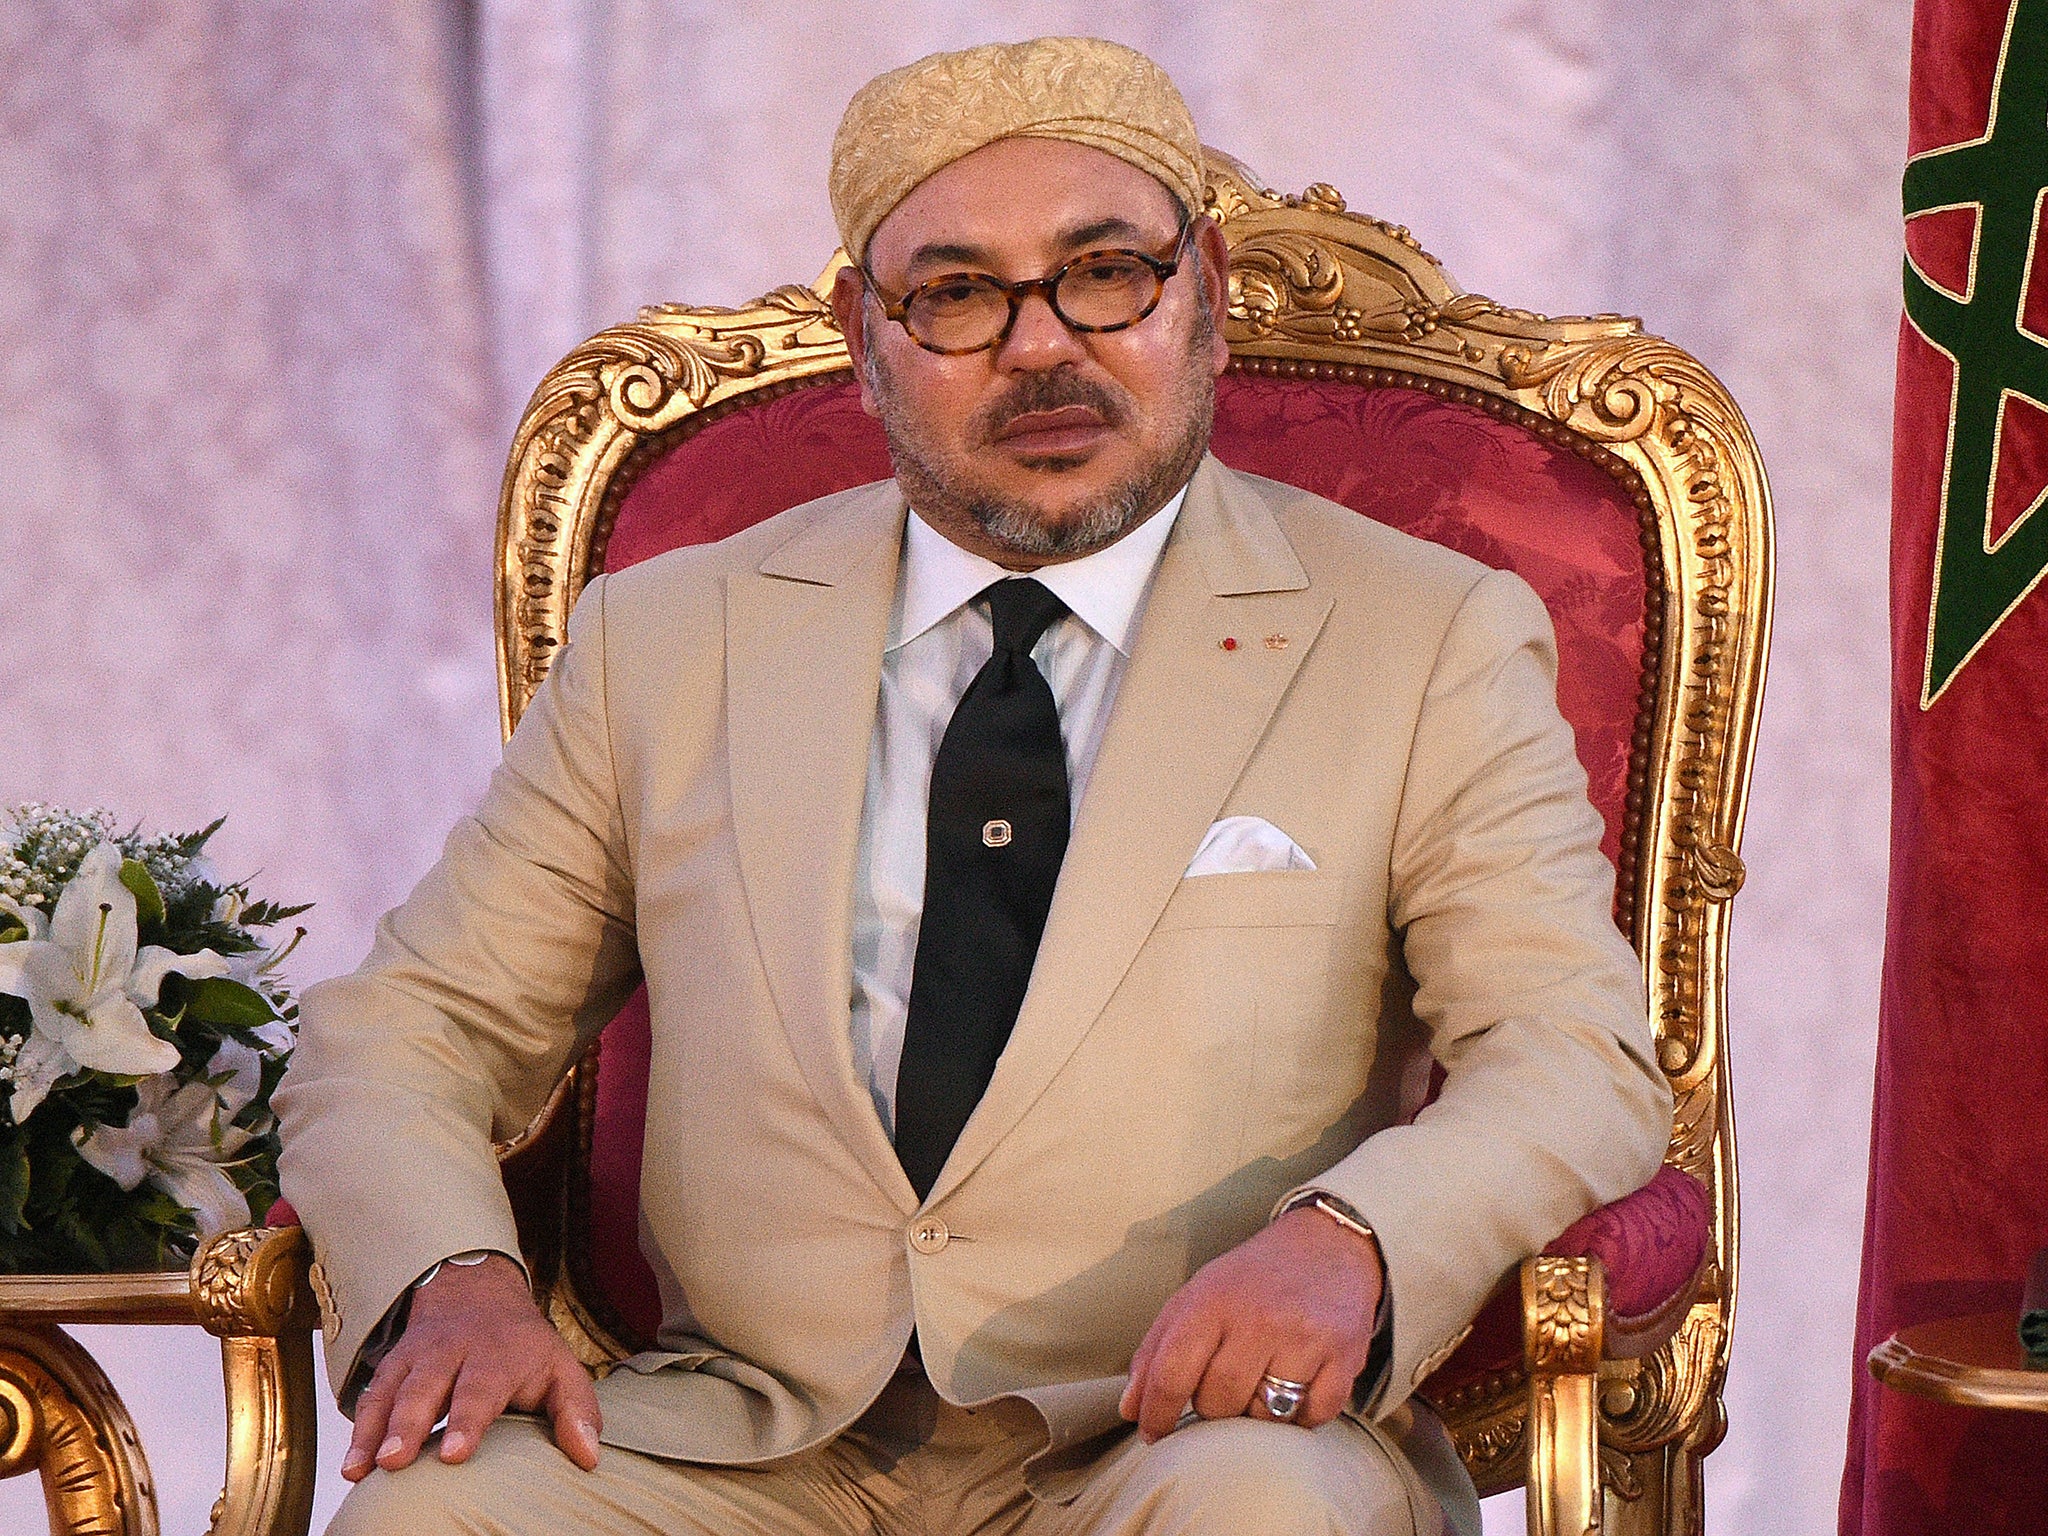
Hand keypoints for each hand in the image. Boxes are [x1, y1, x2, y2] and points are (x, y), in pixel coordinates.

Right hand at [340, 1253, 600, 1480]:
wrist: (478, 1293)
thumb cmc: (524, 1348)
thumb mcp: (561, 1368)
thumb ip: (576, 1410)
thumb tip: (589, 1457)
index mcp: (498, 1354)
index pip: (482, 1388)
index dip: (467, 1421)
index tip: (456, 1454)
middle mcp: (453, 1352)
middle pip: (427, 1387)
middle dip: (410, 1425)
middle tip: (394, 1462)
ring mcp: (418, 1357)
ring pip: (392, 1391)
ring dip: (373, 1431)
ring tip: (360, 1471)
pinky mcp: (393, 1365)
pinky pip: (371, 1396)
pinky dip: (358, 1430)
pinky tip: (351, 1467)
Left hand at [1118, 1205, 1382, 1440]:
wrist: (1329, 1246)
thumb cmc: (1252, 1279)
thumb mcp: (1197, 1295)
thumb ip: (1157, 1350)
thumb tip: (1130, 1409)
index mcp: (1213, 1300)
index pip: (1172, 1373)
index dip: (1156, 1414)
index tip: (1151, 1434)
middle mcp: (1259, 1318)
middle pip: (1217, 1403)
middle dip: (1213, 1407)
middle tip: (1222, 1386)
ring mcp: (1305, 1339)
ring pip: (1264, 1417)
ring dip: (1256, 1412)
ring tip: (1261, 1380)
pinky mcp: (1344, 1357)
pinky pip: (1311, 1418)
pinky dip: (1300, 1415)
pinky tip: (1297, 1385)